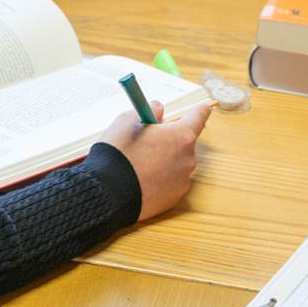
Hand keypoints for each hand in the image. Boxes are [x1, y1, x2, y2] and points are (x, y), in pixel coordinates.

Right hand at [98, 100, 213, 220]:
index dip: (196, 110)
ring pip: (176, 162)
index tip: (196, 108)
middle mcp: (187, 159)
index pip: (199, 116)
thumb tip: (158, 110)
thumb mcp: (127, 120)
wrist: (108, 194)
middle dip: (169, 138)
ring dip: (164, 158)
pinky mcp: (173, 198)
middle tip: (147, 138)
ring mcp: (182, 181)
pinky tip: (140, 178)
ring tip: (139, 162)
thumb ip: (149, 110)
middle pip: (184, 141)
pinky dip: (159, 177)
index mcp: (181, 136)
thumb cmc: (118, 155)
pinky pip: (170, 181)